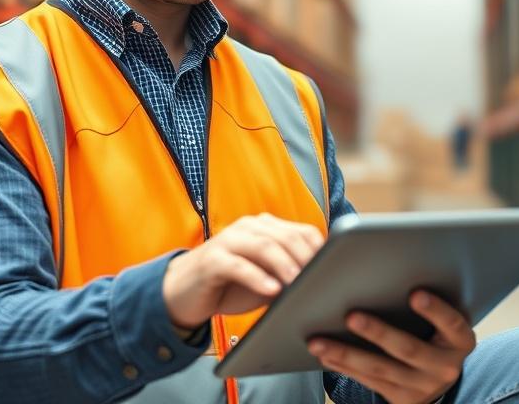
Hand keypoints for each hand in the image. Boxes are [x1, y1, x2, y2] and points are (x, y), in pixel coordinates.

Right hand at [162, 213, 324, 329]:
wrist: (184, 292)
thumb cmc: (230, 286)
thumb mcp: (265, 278)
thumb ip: (288, 274)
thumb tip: (320, 284)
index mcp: (266, 227)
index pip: (302, 232)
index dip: (320, 250)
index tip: (334, 271)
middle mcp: (249, 227)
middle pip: (286, 237)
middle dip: (306, 258)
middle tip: (321, 279)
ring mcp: (229, 241)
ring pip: (264, 246)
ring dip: (285, 265)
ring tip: (299, 283)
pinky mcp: (212, 259)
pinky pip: (238, 265)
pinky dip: (257, 277)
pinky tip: (272, 290)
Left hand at [308, 291, 475, 403]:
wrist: (439, 378)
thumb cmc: (436, 334)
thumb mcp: (443, 321)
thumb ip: (427, 304)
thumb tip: (386, 272)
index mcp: (460, 340)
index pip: (452, 323)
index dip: (435, 310)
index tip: (415, 294)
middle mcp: (445, 366)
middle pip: (408, 348)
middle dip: (377, 332)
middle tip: (351, 316)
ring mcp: (422, 385)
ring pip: (381, 369)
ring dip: (347, 353)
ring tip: (319, 341)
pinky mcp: (402, 399)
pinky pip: (369, 382)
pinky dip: (344, 367)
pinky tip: (325, 354)